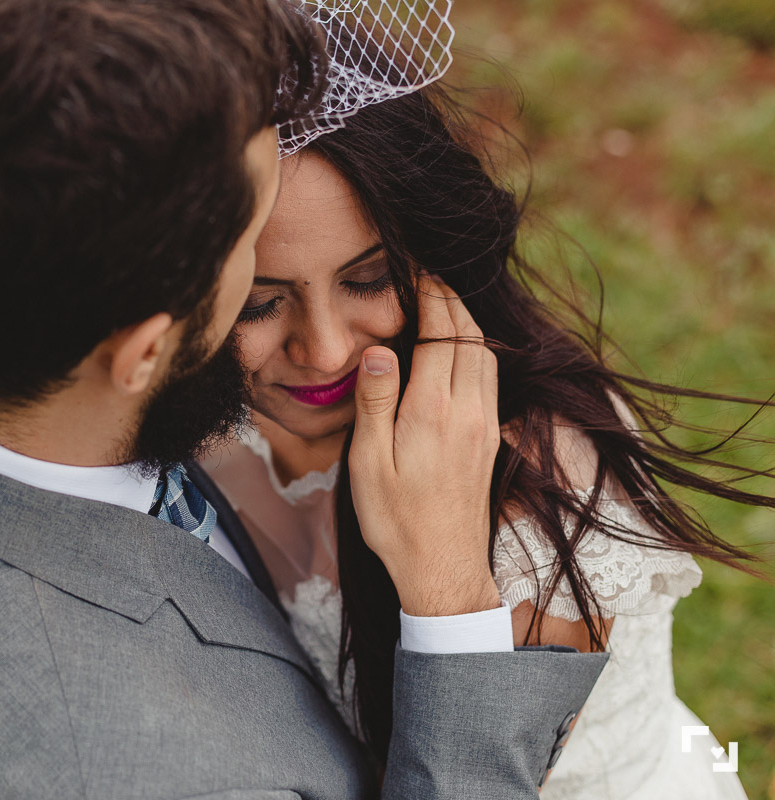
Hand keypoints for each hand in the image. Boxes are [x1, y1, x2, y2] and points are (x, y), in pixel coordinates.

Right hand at [348, 277, 501, 616]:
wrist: (441, 568)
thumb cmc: (395, 519)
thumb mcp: (368, 462)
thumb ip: (375, 402)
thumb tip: (380, 350)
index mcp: (433, 410)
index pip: (439, 334)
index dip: (430, 296)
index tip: (417, 271)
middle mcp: (467, 411)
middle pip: (470, 337)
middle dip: (451, 299)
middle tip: (428, 277)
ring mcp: (484, 425)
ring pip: (486, 356)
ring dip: (467, 324)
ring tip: (443, 306)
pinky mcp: (488, 440)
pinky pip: (489, 379)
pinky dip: (476, 351)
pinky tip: (458, 353)